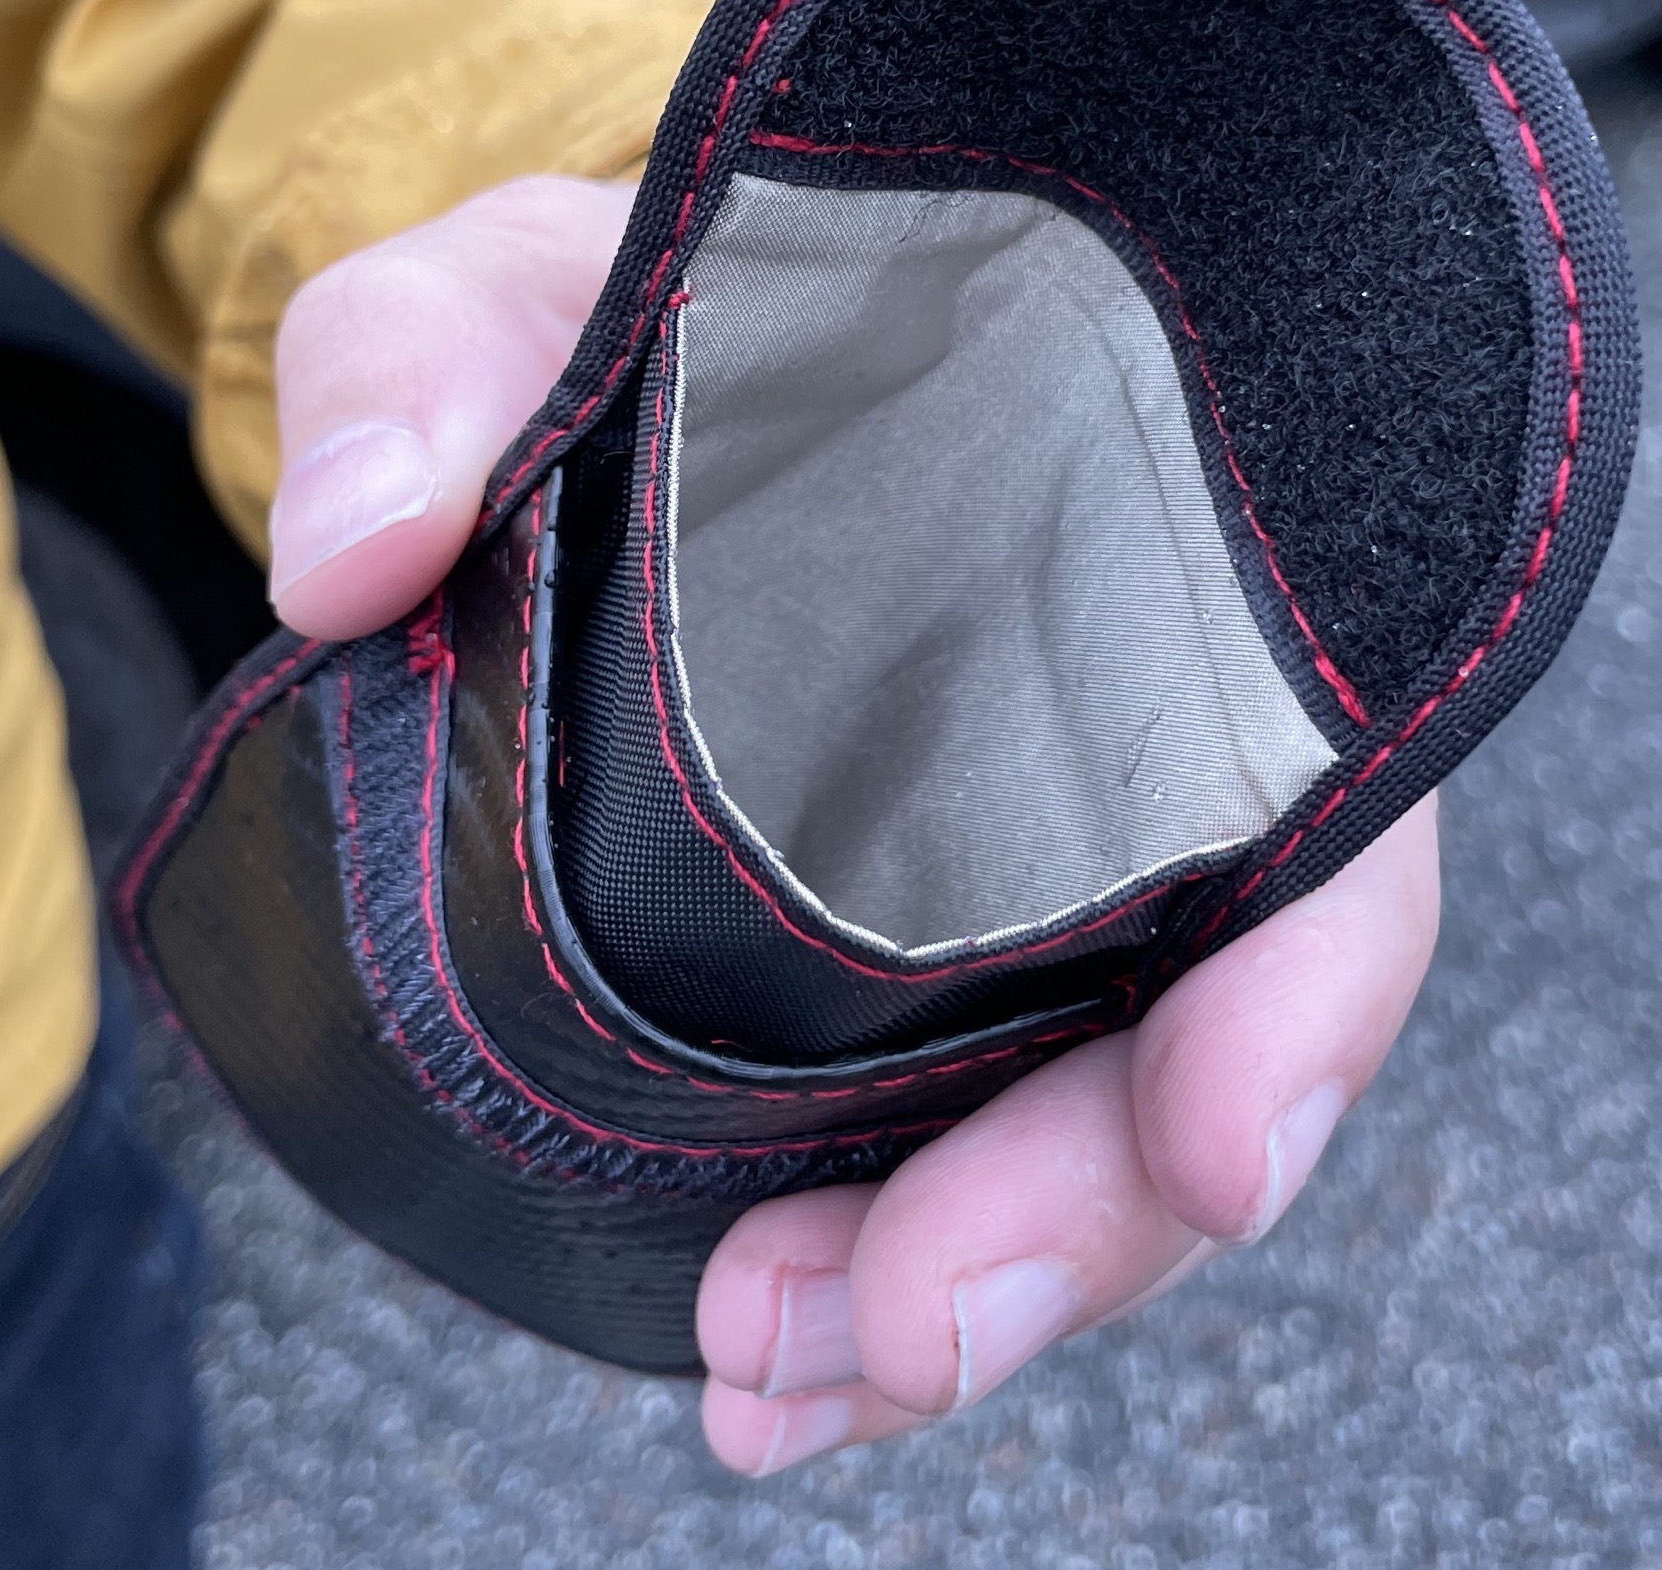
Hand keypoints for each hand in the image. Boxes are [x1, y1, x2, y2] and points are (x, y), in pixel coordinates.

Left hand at [267, 175, 1443, 1472]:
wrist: (630, 370)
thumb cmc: (649, 313)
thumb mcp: (520, 284)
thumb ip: (428, 355)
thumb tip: (348, 557)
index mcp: (1138, 564)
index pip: (1313, 807)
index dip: (1301, 1000)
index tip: (1212, 1153)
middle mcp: (1133, 742)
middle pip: (1215, 1034)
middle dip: (1076, 1222)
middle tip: (868, 1334)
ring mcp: (1043, 874)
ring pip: (1100, 1136)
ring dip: (967, 1296)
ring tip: (771, 1377)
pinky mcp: (929, 968)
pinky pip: (976, 1145)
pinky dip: (893, 1279)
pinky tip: (770, 1362)